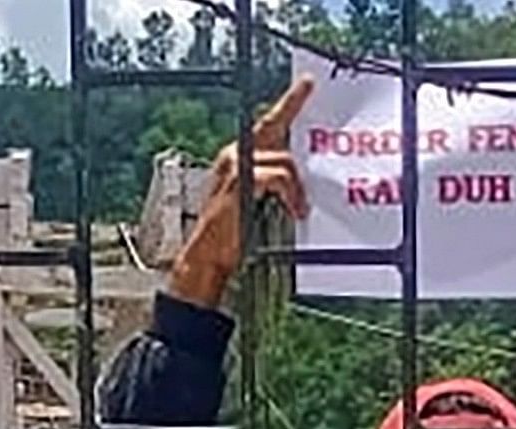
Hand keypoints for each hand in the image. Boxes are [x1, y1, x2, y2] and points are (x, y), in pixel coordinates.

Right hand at [169, 79, 312, 310]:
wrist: (206, 257)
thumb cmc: (230, 235)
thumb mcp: (254, 202)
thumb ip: (273, 183)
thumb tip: (301, 178)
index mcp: (236, 158)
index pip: (266, 124)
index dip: (288, 102)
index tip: (307, 84)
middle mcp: (233, 155)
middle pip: (275, 129)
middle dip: (293, 110)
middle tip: (308, 90)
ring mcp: (234, 166)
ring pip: (283, 160)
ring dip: (297, 187)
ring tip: (300, 207)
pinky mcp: (240, 181)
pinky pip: (278, 177)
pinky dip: (291, 195)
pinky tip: (294, 209)